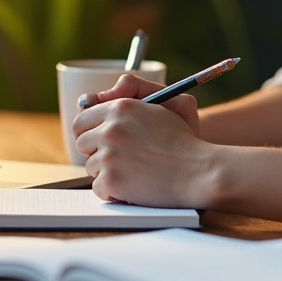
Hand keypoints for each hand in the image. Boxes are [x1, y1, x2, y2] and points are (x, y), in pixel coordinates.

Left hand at [71, 76, 217, 207]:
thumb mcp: (168, 100)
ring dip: (107, 172)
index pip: (82, 119)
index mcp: (120, 108)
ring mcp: (108, 156)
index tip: (99, 139)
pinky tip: (132, 187)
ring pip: (90, 166)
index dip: (90, 131)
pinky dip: (113, 192)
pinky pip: (98, 187)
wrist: (200, 171)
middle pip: (82, 143)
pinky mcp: (111, 180)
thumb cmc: (185, 139)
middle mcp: (110, 129)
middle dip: (96, 151)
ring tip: (133, 172)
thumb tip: (97, 97)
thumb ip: (134, 88)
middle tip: (118, 158)